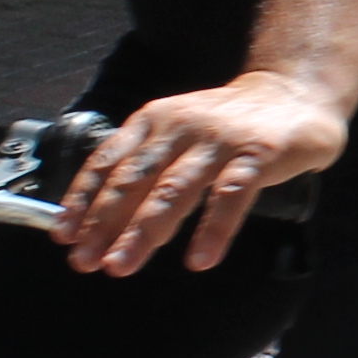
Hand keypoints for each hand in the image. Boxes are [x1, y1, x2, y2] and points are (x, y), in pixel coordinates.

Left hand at [60, 71, 348, 275]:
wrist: (293, 93)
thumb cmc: (226, 124)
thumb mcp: (177, 133)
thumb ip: (146, 166)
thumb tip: (103, 220)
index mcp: (153, 121)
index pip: (108, 161)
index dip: (83, 199)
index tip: (64, 235)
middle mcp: (179, 127)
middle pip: (134, 180)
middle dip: (103, 223)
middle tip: (83, 261)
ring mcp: (218, 140)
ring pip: (173, 189)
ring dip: (143, 231)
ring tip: (121, 265)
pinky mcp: (257, 155)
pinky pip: (230, 195)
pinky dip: (213, 229)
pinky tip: (199, 260)